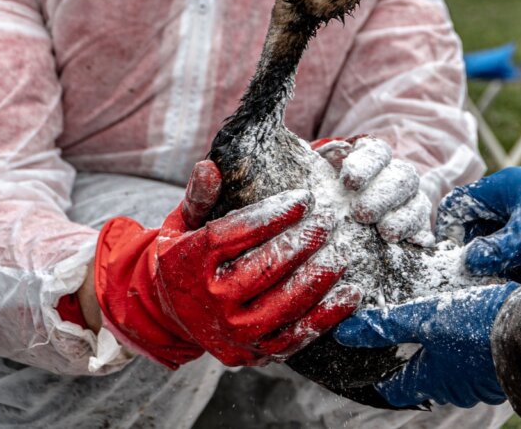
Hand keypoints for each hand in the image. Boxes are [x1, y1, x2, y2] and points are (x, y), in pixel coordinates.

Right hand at [94, 160, 361, 367]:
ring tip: (342, 253)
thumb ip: (199, 196)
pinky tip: (350, 293)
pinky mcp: (253, 353)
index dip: (272, 215)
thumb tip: (211, 167)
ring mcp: (233, 332)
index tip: (303, 197)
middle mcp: (211, 301)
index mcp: (191, 263)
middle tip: (328, 222)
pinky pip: (295, 337)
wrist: (169, 316)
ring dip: (318, 278)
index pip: (234, 234)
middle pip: (263, 269)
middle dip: (301, 243)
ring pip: (283, 305)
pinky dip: (327, 316)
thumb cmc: (186, 258)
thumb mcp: (183, 223)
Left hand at [313, 135, 432, 243]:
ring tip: (386, 233)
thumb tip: (301, 156)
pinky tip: (413, 245)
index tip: (348, 181)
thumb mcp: (311, 180)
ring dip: (403, 217)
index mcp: (370, 158)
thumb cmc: (319, 198)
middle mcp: (394, 177)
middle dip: (383, 195)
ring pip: (418, 202)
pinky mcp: (416, 230)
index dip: (366, 165)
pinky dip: (420, 236)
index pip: (376, 153)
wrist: (332, 228)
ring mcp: (409, 203)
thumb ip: (309, 169)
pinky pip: (425, 230)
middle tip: (361, 213)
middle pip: (402, 177)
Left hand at [334, 283, 518, 407]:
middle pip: (425, 379)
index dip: (380, 377)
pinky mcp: (500, 367)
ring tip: (439, 323)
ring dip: (444, 351)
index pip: (395, 390)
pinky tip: (469, 325)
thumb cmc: (476, 326)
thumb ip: (388, 324)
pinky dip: (467, 346)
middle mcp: (456, 388)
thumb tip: (347, 333)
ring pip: (453, 370)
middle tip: (405, 335)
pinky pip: (476, 361)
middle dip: (415, 359)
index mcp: (432, 380)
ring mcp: (481, 381)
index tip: (369, 364)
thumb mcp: (426, 317)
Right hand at [436, 167, 520, 275]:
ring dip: (496, 263)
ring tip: (506, 285)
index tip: (454, 260)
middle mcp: (507, 197)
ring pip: (493, 239)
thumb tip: (466, 264)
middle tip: (480, 281)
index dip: (449, 232)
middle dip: (475, 254)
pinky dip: (514, 263)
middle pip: (473, 226)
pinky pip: (512, 246)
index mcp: (500, 188)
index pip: (456, 205)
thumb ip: (497, 250)